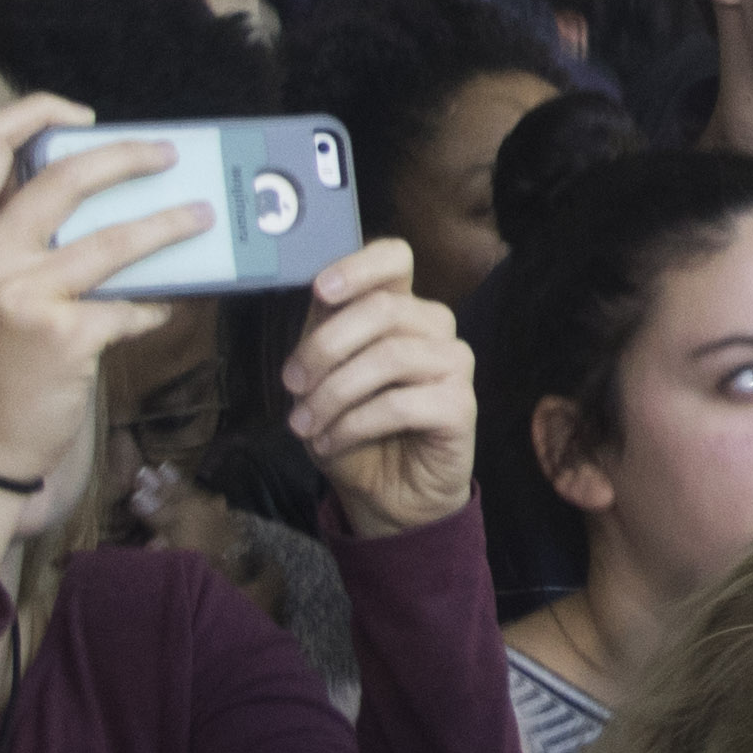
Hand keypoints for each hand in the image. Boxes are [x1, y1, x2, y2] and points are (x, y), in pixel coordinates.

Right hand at [0, 101, 204, 515]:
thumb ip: (7, 242)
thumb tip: (93, 201)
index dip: (35, 111)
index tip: (83, 115)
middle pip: (64, 176)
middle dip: (126, 156)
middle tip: (166, 155)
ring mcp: (20, 297)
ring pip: (115, 241)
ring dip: (169, 225)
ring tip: (202, 217)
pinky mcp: (63, 338)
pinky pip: (131, 307)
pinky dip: (157, 305)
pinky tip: (170, 305)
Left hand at [283, 240, 480, 536]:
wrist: (385, 494)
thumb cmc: (353, 429)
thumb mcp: (323, 376)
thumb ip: (322, 332)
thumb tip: (314, 294)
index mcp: (400, 308)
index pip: (395, 258)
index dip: (359, 265)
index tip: (321, 290)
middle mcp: (433, 327)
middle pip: (384, 308)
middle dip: (325, 347)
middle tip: (291, 385)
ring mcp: (454, 364)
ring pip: (389, 356)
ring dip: (333, 394)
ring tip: (305, 425)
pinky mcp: (461, 406)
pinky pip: (400, 404)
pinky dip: (353, 425)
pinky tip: (331, 442)